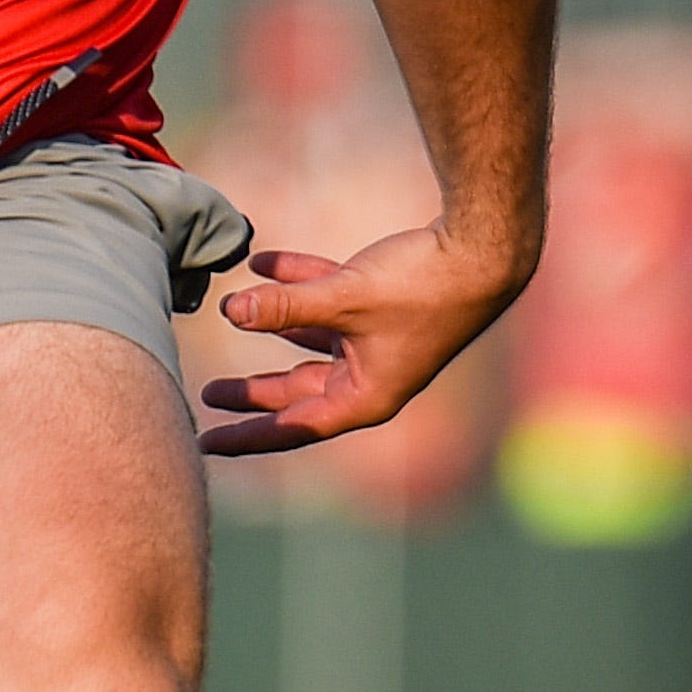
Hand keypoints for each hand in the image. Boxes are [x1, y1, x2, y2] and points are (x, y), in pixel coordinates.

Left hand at [197, 231, 526, 456]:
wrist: (485, 250)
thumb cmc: (421, 286)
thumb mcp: (342, 298)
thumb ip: (282, 307)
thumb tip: (228, 310)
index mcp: (365, 396)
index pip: (293, 427)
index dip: (247, 434)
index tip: (205, 441)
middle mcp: (370, 377)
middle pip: (298, 390)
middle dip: (252, 388)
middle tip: (207, 393)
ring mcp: (378, 343)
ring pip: (312, 342)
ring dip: (273, 325)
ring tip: (231, 312)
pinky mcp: (384, 307)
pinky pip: (330, 302)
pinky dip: (299, 283)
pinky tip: (262, 262)